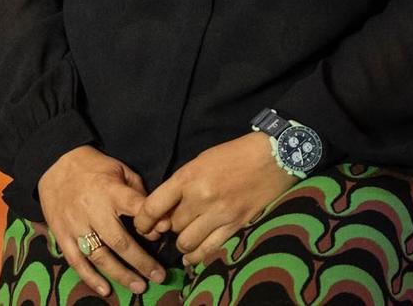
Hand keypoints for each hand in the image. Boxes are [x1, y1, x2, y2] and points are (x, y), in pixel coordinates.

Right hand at [37, 144, 165, 294]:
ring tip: (139, 287)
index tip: (164, 234)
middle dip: (142, 262)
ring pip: (99, 256)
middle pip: (120, 242)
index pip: (136, 209)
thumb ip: (138, 193)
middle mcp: (93, 210)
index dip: (151, 224)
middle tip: (159, 276)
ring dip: (121, 275)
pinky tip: (105, 290)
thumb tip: (157, 220)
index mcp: (110, 191)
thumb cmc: (93, 168)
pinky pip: (76, 260)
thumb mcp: (120, 169)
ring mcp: (75, 224)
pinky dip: (90, 277)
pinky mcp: (61, 234)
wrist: (53, 162)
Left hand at [134, 132, 296, 267]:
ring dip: (181, 243)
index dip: (143, 220)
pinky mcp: (236, 225)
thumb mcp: (199, 162)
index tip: (141, 226)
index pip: (154, 206)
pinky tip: (191, 256)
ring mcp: (219, 214)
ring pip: (187, 241)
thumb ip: (181, 185)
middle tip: (169, 227)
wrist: (271, 158)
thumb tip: (165, 210)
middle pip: (172, 225)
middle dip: (167, 227)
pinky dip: (197, 255)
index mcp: (187, 178)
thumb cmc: (232, 155)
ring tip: (183, 239)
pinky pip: (210, 249)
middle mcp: (200, 198)